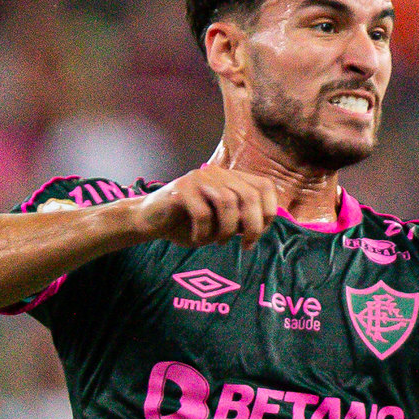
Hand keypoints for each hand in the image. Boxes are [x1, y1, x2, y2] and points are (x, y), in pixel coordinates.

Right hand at [132, 168, 281, 249]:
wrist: (149, 220)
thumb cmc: (187, 224)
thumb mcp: (220, 223)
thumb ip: (240, 220)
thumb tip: (263, 225)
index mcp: (230, 178)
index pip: (264, 186)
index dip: (269, 211)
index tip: (259, 233)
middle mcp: (217, 173)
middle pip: (249, 195)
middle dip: (253, 225)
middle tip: (246, 245)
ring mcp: (198, 178)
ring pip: (227, 202)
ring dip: (227, 229)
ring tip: (218, 242)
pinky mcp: (180, 189)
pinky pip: (202, 213)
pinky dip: (204, 232)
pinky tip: (197, 239)